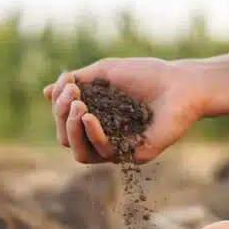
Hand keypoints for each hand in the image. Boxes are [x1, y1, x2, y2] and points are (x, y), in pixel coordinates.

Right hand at [43, 57, 205, 163]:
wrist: (181, 83)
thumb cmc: (146, 75)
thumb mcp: (104, 72)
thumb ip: (76, 83)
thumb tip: (46, 92)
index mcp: (96, 118)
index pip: (65, 122)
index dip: (59, 105)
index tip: (68, 82)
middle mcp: (105, 136)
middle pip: (67, 139)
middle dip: (61, 116)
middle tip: (72, 95)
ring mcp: (119, 148)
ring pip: (80, 153)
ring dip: (71, 129)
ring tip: (78, 106)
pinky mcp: (133, 155)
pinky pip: (103, 153)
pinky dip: (93, 135)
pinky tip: (90, 117)